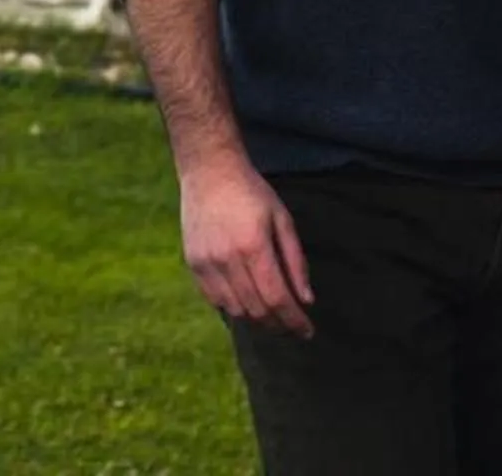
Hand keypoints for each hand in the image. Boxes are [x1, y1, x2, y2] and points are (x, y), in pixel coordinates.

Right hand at [177, 153, 314, 337]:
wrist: (209, 170)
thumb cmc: (252, 192)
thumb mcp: (283, 219)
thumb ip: (295, 261)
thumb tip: (306, 300)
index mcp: (254, 245)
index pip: (277, 298)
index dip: (294, 321)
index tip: (308, 331)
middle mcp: (227, 258)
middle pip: (257, 310)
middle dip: (279, 324)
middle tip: (292, 326)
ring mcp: (206, 262)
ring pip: (235, 309)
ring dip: (257, 318)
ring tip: (272, 314)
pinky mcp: (193, 262)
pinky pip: (214, 299)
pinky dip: (233, 307)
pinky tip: (247, 300)